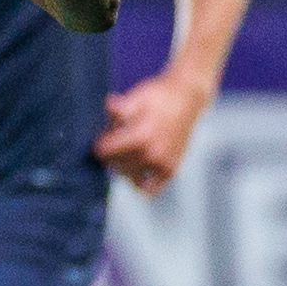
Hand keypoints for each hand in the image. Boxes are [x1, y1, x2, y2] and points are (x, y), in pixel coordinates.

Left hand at [92, 65, 214, 194]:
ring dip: (122, 167)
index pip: (106, 151)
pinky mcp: (171, 170)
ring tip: (126, 151)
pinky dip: (139, 184)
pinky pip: (150, 189)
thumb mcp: (139, 97)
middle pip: (116, 164)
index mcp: (142, 135)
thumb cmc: (159, 96)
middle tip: (115, 141)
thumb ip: (122, 108)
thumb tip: (108, 105)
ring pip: (129, 176)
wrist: (187, 97)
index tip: (101, 138)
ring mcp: (163, 164)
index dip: (99, 144)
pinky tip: (134, 172)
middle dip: (110, 154)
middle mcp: (153, 153)